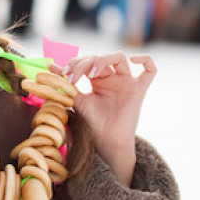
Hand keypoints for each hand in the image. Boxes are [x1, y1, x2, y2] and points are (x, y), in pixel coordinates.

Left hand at [59, 52, 156, 184]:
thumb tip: (49, 68)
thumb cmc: (92, 123)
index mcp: (97, 79)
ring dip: (102, 59)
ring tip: (90, 73)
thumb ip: (65, 84)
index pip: (87, 60)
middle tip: (73, 77)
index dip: (75, 63)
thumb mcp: (76, 100)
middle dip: (84, 63)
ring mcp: (127, 83)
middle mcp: (112, 78)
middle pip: (100, 57)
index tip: (62, 73)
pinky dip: (146, 60)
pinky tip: (134, 59)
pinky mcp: (139, 90)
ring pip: (119, 57)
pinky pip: (151, 70)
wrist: (105, 142)